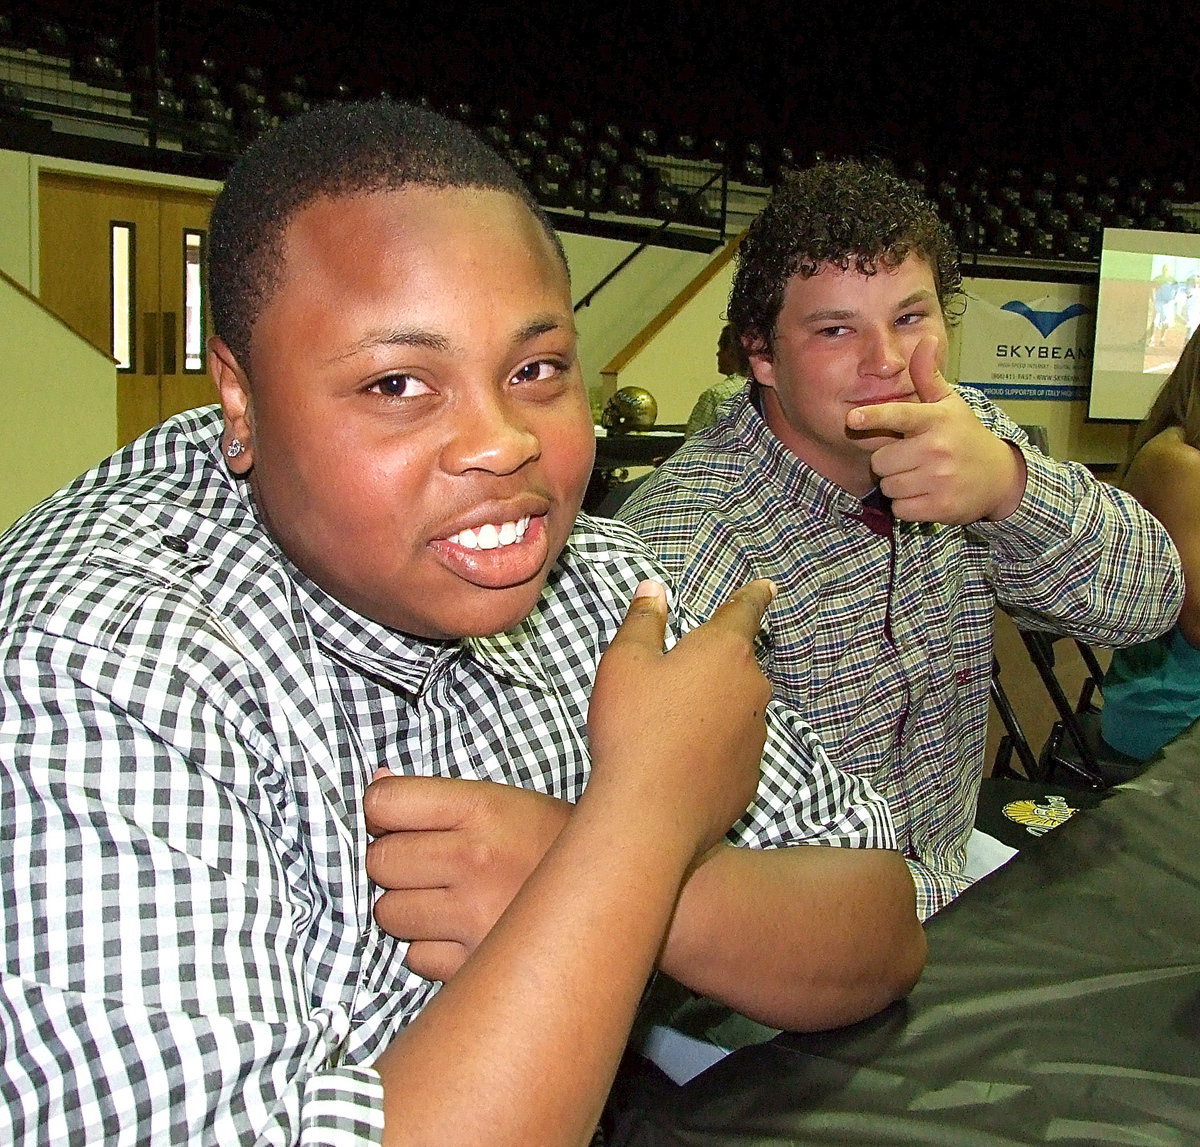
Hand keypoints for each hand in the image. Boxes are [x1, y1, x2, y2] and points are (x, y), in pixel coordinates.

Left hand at [365, 776, 570, 980]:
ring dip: (409, 909)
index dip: (381, 813)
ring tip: (448, 900)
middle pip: (379, 862)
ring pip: (389, 913)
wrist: (615, 897)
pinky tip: (463, 933)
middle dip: (395, 864)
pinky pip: (416, 957)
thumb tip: (375, 785)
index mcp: (482, 809)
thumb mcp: (503, 802)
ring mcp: (475, 915)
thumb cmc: (551, 844)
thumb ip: (435, 797)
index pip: (385, 804)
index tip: (394, 821)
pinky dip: (431, 949)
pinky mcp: (476, 965)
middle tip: (429, 865)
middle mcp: (474, 859)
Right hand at [586, 578, 775, 857]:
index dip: (753, 597)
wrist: (650, 813)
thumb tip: (655, 589)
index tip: (767, 587)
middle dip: (714, 668)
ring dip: (713, 712)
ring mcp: (757, 736)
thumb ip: (643, 621)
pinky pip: (732, 752)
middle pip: (737, 666)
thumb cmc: (634, 727)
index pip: (744, 612)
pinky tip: (681, 764)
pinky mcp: (750, 777)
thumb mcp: (625, 662)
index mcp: (724, 651)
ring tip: (669, 730)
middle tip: (676, 681)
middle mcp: (752, 689)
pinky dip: (713, 751)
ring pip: (737, 711)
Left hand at [846, 337, 1027, 523]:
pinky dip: (908, 506)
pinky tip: (927, 495)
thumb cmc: (964, 436)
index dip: (875, 417)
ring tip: (922, 476)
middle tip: (913, 458)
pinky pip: (900, 508)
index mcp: (935, 420)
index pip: (900, 415)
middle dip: (890, 462)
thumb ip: (927, 375)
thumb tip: (925, 338)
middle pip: (881, 461)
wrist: (999, 477)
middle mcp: (937, 448)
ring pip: (888, 487)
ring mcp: (939, 479)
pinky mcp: (940, 507)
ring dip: (898, 485)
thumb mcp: (949, 403)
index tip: (853, 417)